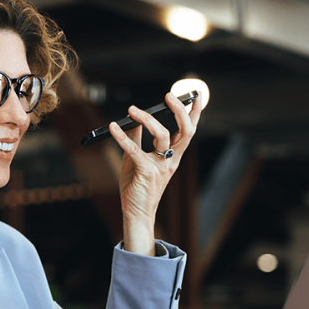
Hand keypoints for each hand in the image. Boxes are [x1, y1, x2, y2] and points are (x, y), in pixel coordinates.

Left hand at [108, 92, 201, 255]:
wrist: (135, 213)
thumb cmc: (137, 186)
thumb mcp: (136, 159)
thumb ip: (137, 139)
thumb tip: (134, 119)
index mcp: (172, 157)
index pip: (187, 131)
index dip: (193, 113)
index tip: (195, 96)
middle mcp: (170, 160)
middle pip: (185, 131)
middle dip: (180, 111)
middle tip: (169, 96)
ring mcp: (161, 166)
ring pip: (161, 135)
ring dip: (147, 118)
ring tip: (132, 109)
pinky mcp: (146, 172)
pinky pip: (135, 149)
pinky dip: (122, 136)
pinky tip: (113, 127)